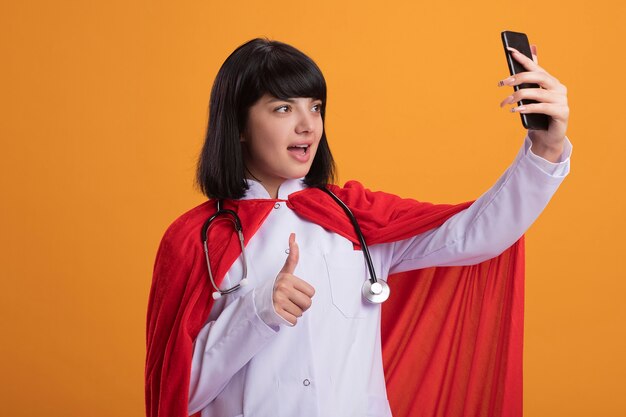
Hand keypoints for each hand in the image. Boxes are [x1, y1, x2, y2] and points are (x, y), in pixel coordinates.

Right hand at [273, 233, 314, 325]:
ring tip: (285, 306)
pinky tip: (282, 313)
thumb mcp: (285, 272)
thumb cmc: (277, 286)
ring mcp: (279, 301)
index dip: (305, 294)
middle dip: (302, 305)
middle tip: (291, 301)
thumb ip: (292, 257)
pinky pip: (294, 321)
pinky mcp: (277, 313)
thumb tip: (293, 235)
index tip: (295, 290)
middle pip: (308, 303)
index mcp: (287, 278)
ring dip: (295, 312)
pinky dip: (289, 320)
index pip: (311, 292)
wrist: (261, 302)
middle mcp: (283, 288)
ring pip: (301, 313)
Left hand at [498, 45, 569, 161]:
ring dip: (519, 97)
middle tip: (502, 83)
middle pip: (539, 77)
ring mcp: (562, 100)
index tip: (510, 50)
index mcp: (551, 81)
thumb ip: (529, 80)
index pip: (536, 67)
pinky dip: (528, 108)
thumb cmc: (538, 115)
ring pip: (539, 93)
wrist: (548, 136)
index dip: (524, 58)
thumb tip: (529, 53)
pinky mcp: (562, 113)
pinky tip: (516, 110)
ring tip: (505, 102)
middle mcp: (559, 88)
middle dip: (519, 77)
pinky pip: (543, 108)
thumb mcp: (531, 97)